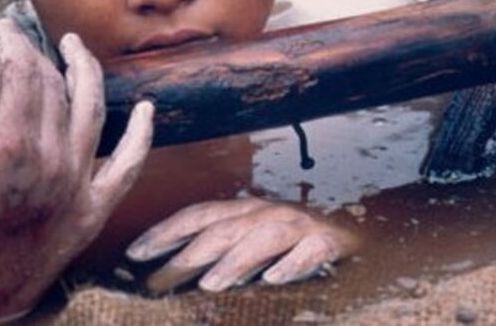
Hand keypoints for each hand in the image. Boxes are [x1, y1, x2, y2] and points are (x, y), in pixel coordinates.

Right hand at [0, 19, 154, 324]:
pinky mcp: (95, 208)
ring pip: (92, 110)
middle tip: (21, 40)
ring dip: (86, 72)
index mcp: (12, 149)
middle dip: (37, 55)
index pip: (21, 74)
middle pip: (54, 88)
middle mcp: (54, 162)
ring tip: (75, 47)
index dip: (12, 45)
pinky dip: (142, 135)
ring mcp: (80, 185)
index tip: (0, 31)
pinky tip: (147, 108)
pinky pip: (129, 165)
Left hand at [125, 198, 359, 292]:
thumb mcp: (253, 242)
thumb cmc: (295, 243)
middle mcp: (268, 212)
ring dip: (235, 260)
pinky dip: (292, 264)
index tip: (133, 254)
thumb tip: (175, 275)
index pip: (197, 215)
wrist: (362, 234)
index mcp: (245, 211)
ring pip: (263, 237)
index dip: (165, 232)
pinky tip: (275, 280)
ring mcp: (300, 225)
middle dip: (187, 253)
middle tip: (157, 282)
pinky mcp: (330, 243)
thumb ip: (221, 254)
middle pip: (222, 229)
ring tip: (211, 284)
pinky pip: (310, 251)